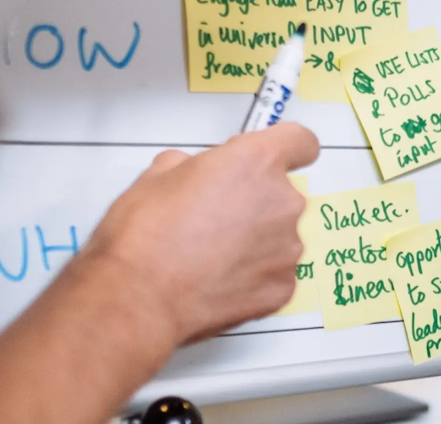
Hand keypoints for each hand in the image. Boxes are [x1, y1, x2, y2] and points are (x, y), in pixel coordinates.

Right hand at [82, 123, 319, 344]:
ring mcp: (287, 248)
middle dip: (256, 201)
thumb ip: (190, 164)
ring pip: (280, 235)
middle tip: (215, 215)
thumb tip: (190, 171)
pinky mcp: (282, 287)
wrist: (139, 297)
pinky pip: (275, 272)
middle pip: (283, 193)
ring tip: (212, 252)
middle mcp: (282, 202)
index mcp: (256, 163)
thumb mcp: (157, 175)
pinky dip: (254, 275)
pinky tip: (219, 278)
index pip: (300, 142)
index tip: (275, 157)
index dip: (286, 148)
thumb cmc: (145, 237)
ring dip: (255, 240)